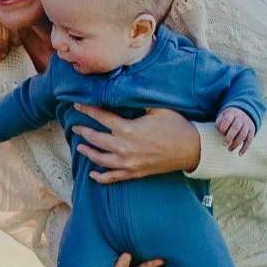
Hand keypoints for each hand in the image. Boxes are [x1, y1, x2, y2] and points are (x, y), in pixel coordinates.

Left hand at [73, 105, 201, 183]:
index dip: (88, 110)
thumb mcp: (158, 108)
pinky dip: (100, 177)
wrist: (191, 149)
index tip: (77, 105)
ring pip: (100, 159)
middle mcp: (123, 147)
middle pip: (96, 139)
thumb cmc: (176, 125)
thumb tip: (127, 89)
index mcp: (128, 129)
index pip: (101, 117)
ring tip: (80, 146)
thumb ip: (139, 100)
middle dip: (84, 132)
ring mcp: (127, 162)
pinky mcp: (134, 173)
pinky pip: (112, 177)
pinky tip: (92, 173)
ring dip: (88, 152)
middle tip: (76, 127)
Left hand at [216, 106, 256, 152]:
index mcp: (231, 114)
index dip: (223, 127)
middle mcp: (241, 118)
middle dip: (230, 137)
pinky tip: (240, 154)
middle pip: (236, 127)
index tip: (220, 132)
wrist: (242, 112)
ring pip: (243, 135)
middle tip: (224, 144)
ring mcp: (247, 124)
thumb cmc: (228, 118)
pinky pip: (249, 140)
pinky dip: (245, 147)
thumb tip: (222, 133)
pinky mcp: (252, 130)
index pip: (227, 119)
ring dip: (236, 144)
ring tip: (229, 149)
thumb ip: (219, 123)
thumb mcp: (222, 117)